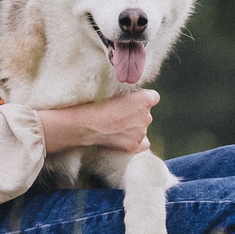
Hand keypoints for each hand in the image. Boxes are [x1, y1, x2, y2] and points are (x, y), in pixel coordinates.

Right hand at [34, 89, 155, 154]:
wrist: (82, 124)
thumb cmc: (94, 102)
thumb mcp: (114, 88)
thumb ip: (131, 93)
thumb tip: (134, 97)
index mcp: (146, 99)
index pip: (152, 97)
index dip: (139, 99)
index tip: (127, 101)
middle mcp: (147, 116)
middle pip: (145, 113)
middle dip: (135, 113)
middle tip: (115, 114)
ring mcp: (141, 132)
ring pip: (142, 127)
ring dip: (132, 127)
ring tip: (113, 126)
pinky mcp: (135, 145)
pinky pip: (144, 143)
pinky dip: (135, 141)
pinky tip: (122, 138)